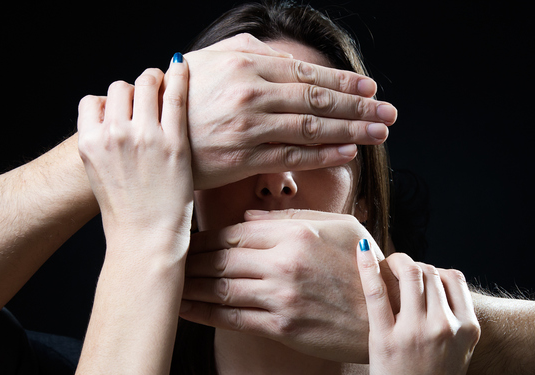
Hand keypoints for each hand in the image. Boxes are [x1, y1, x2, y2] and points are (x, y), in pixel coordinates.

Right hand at [77, 57, 193, 238]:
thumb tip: (116, 124)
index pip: (92, 101)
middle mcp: (112, 134)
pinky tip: (183, 68)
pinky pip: (174, 95)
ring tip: (165, 86)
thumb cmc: (127, 215)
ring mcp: (143, 136)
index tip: (124, 110)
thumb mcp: (101, 176)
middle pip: (119, 87)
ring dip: (154, 80)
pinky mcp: (173, 141)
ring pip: (144, 82)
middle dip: (134, 90)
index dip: (109, 103)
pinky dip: (179, 76)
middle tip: (149, 96)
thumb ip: (105, 146)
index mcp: (89, 143)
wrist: (145, 241)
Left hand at [181, 209, 396, 361]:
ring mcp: (281, 297)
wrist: (392, 315)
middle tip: (162, 261)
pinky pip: (231, 319)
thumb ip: (289, 218)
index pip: (234, 232)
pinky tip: (184, 311)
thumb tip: (244, 220)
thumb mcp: (339, 227)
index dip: (204, 237)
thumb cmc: (365, 267)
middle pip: (220, 258)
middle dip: (188, 261)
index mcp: (296, 233)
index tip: (183, 239)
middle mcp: (285, 262)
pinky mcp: (282, 328)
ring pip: (219, 288)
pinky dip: (203, 314)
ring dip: (188, 288)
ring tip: (163, 286)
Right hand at [182, 34, 397, 188]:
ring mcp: (248, 127)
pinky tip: (349, 152)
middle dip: (359, 106)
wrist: (146, 134)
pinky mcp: (243, 158)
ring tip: (379, 133)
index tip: (371, 88)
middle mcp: (251, 93)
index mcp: (245, 64)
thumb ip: (252, 56)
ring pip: (312, 127)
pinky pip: (293, 155)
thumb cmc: (181, 97)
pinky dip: (324, 154)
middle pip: (318, 98)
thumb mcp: (212, 61)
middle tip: (389, 112)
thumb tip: (292, 60)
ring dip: (352, 130)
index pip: (307, 73)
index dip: (344, 81)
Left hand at [356, 246, 479, 374]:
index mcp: (467, 328)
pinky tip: (361, 252)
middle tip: (397, 271)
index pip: (453, 278)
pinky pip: (377, 292)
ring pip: (408, 274)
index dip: (434, 272)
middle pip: (429, 273)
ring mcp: (416, 332)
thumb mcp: (459, 356)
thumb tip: (435, 299)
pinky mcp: (386, 340)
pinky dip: (367, 267)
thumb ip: (452, 326)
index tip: (420, 279)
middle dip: (412, 267)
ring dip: (394, 263)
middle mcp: (445, 326)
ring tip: (383, 266)